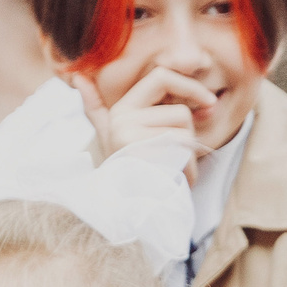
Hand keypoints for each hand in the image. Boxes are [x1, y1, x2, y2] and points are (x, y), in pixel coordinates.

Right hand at [75, 66, 216, 180]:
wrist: (124, 209)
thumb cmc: (125, 170)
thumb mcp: (108, 137)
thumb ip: (95, 108)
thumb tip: (77, 77)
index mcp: (120, 109)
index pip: (161, 76)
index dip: (190, 86)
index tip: (209, 103)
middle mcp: (122, 121)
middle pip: (181, 112)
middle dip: (189, 136)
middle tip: (178, 155)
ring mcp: (132, 139)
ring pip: (186, 135)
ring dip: (189, 158)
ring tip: (173, 172)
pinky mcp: (145, 157)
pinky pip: (184, 154)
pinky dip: (189, 170)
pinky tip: (175, 180)